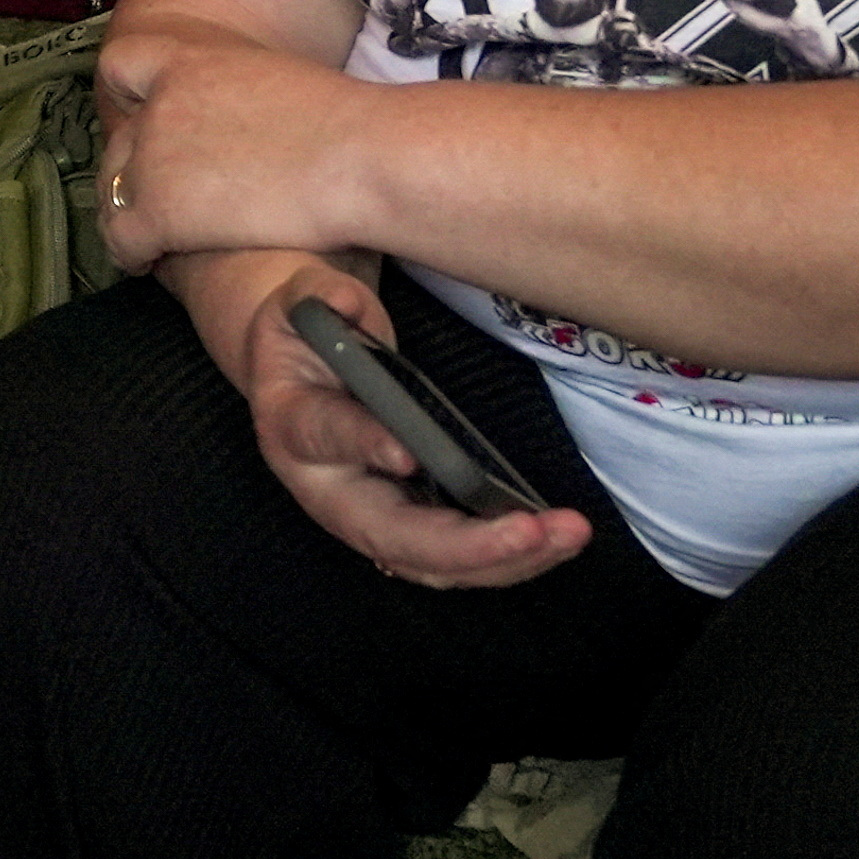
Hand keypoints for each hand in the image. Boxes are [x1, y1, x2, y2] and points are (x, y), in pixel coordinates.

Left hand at [91, 21, 368, 275]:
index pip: (121, 65)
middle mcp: (160, 104)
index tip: (140, 122)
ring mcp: (154, 158)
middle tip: (155, 197)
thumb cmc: (348, 124)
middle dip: (132, 172)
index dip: (126, 98)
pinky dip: (132, 254)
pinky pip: (122, 240)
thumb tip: (255, 119)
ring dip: (129, 215)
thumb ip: (242, 96)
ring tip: (149, 238)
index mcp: (189, 62)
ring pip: (112, 194)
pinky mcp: (159, 212)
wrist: (362, 157)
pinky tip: (149, 264)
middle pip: (118, 141)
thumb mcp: (279, 82)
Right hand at [163, 250, 592, 589]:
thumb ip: (315, 294)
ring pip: (428, 563)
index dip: (363, 446)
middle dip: (465, 544)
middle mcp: (326, 489)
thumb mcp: (295, 301)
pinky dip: (506, 558)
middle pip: (388, 535)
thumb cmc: (302, 337)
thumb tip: (343, 299)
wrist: (296, 376)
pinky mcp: (403, 526)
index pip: (324, 436)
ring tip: (566, 535)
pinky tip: (554, 541)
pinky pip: (451, 560)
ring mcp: (365, 518)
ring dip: (501, 560)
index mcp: (293, 425)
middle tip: (533, 530)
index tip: (408, 454)